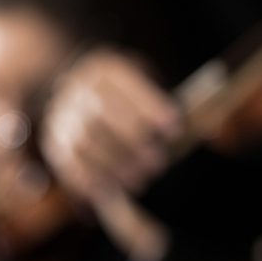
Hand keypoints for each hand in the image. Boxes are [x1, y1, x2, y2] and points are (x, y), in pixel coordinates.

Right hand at [40, 48, 180, 201]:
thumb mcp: (146, 90)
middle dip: (130, 140)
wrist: (80, 97)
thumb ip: (165, 109)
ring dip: (112, 164)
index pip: (123, 84)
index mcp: (104, 70)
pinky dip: (88, 178)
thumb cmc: (130, 100)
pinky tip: (109, 190)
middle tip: (158, 162)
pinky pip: (67, 162)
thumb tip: (206, 130)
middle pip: (100, 114)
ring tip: (139, 179)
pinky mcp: (55, 142)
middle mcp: (76, 90)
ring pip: (82, 141)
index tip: (173, 128)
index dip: (148, 106)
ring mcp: (61, 117)